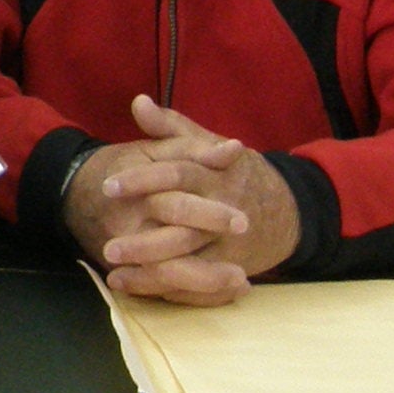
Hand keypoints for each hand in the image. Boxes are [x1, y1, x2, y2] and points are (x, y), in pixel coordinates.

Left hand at [63, 96, 303, 304]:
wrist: (286, 211)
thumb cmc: (236, 174)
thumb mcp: (208, 145)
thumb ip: (171, 126)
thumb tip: (138, 102)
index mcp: (215, 176)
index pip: (177, 175)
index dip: (142, 181)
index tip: (108, 187)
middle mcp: (222, 213)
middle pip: (181, 230)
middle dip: (144, 242)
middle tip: (107, 247)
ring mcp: (228, 246)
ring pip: (188, 264)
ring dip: (149, 273)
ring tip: (113, 273)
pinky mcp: (229, 270)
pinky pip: (196, 286)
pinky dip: (166, 290)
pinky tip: (134, 286)